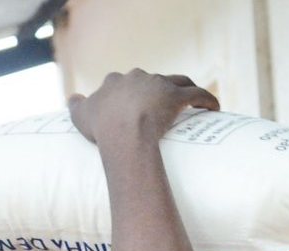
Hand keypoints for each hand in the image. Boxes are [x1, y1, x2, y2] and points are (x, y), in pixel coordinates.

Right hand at [69, 69, 216, 146]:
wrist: (125, 134)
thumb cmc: (103, 128)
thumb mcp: (81, 116)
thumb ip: (77, 106)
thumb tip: (73, 98)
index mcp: (116, 82)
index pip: (124, 81)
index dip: (131, 92)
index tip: (137, 104)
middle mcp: (138, 77)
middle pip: (152, 79)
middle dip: (159, 89)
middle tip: (166, 107)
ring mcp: (159, 85)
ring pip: (179, 80)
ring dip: (187, 88)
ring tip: (195, 104)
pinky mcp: (178, 96)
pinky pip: (198, 94)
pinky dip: (208, 100)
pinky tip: (215, 108)